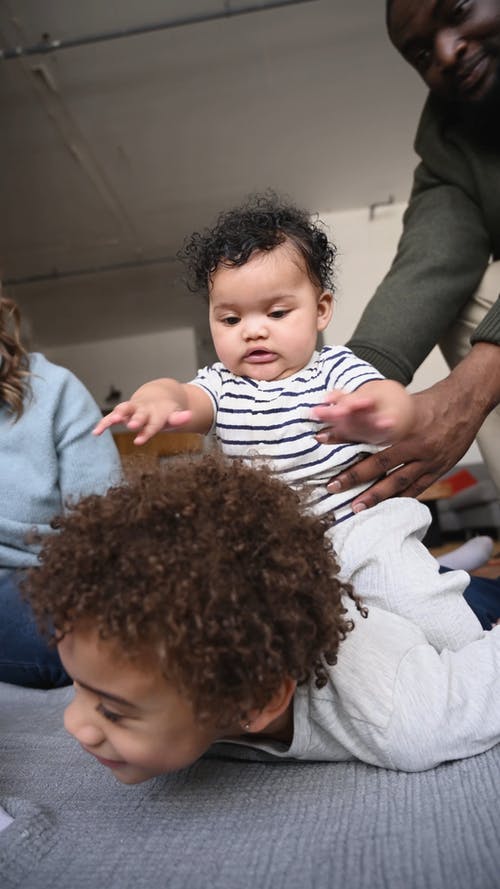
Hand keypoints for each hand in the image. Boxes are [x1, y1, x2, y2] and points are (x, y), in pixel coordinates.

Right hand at [93, 400, 191, 444]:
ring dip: (117, 415)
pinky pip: (111, 417)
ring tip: (110, 422)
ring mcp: (132, 409)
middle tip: (131, 426)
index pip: (153, 423)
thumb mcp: (174, 415)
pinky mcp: (123, 411)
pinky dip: (103, 423)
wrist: (158, 395)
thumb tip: (189, 416)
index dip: (147, 431)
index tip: (139, 441)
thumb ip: (179, 418)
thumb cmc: (166, 411)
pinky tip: (95, 433)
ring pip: (123, 410)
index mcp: (157, 413)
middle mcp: (143, 409)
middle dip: (135, 420)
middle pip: (139, 414)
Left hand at [323, 372, 489, 509]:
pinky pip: (417, 489)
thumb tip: (351, 415)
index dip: (345, 437)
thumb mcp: (403, 401)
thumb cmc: (432, 402)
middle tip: (333, 486)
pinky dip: (400, 499)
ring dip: (375, 496)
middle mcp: (415, 445)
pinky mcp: (438, 470)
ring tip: (356, 507)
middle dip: (354, 477)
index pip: (368, 433)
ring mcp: (428, 460)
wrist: (465, 404)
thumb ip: (381, 413)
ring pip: (398, 482)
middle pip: (380, 464)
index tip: (323, 439)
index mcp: (404, 425)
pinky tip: (386, 508)